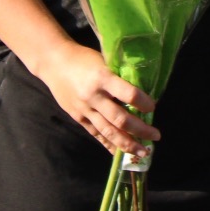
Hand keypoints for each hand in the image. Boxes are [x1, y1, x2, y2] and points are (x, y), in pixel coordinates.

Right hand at [36, 43, 159, 154]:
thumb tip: (141, 93)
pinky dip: (109, 144)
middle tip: (156, 136)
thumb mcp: (103, 61)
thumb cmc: (83, 58)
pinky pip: (96, 134)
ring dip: (128, 144)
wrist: (53, 63)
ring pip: (109, 132)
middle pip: (120, 119)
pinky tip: (119, 153)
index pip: (128, 94)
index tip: (153, 107)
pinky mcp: (77, 117)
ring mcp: (84, 109)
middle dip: (141, 130)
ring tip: (142, 152)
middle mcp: (94, 96)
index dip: (143, 103)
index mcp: (103, 77)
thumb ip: (118, 77)